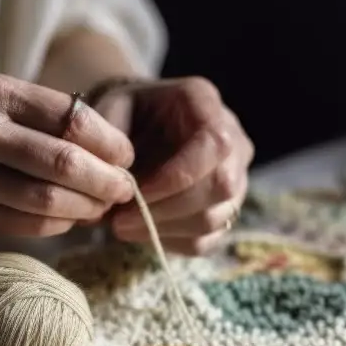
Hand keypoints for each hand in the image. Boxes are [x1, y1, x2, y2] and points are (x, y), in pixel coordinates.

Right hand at [0, 74, 133, 236]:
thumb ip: (40, 114)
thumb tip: (106, 148)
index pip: (74, 118)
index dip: (111, 142)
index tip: (125, 155)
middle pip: (67, 164)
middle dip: (108, 180)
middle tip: (125, 188)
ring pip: (51, 200)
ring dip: (89, 208)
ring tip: (102, 206)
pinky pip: (29, 224)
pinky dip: (60, 224)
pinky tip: (71, 218)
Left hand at [106, 77, 253, 254]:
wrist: (140, 123)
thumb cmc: (126, 114)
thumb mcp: (111, 109)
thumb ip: (109, 142)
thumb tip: (111, 190)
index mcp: (206, 104)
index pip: (214, 145)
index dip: (177, 176)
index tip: (132, 193)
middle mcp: (233, 140)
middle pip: (220, 187)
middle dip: (166, 210)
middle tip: (119, 220)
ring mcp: (236, 178)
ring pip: (214, 219)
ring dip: (164, 229)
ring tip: (122, 225)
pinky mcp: (226, 209)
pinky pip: (207, 240)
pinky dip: (170, 241)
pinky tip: (141, 230)